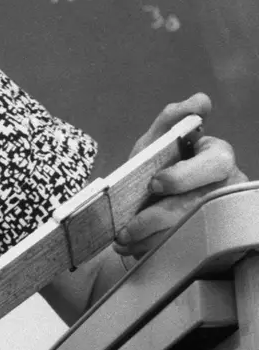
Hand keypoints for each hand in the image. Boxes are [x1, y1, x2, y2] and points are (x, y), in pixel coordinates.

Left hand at [114, 93, 246, 258]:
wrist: (147, 204)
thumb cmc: (158, 167)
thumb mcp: (157, 143)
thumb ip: (171, 121)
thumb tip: (201, 101)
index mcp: (218, 158)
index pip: (215, 162)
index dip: (184, 175)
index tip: (155, 182)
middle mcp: (226, 187)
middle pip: (201, 204)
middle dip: (162, 216)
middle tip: (131, 224)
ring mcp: (221, 216)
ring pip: (190, 231)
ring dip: (151, 238)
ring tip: (123, 239)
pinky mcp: (212, 239)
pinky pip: (185, 248)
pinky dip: (153, 249)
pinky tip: (132, 248)